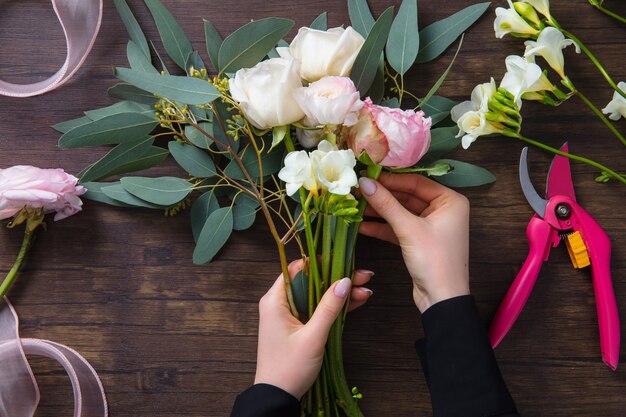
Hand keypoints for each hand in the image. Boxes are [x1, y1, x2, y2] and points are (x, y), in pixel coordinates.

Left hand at [254, 260, 373, 398]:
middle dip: (337, 278)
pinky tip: (356, 301)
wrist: (277, 397)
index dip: (320, 262)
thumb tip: (344, 281)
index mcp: (275, 300)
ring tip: (366, 288)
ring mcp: (290, 315)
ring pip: (317, 295)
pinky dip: (335, 307)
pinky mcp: (299, 326)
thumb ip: (328, 308)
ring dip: (340, 293)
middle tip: (362, 276)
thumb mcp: (312, 337)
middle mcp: (280, 303)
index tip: (342, 260)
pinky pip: (318, 309)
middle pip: (311, 281)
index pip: (297, 269)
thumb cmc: (289, 367)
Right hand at [358, 173, 469, 312]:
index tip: (368, 176)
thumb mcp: (408, 229)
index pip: (416, 182)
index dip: (391, 179)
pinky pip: (399, 227)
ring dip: (379, 211)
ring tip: (355, 206)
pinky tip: (362, 225)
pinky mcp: (419, 241)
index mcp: (450, 201)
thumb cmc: (435, 260)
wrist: (442, 299)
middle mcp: (443, 210)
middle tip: (358, 190)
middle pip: (407, 196)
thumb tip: (364, 183)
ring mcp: (431, 226)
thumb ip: (386, 204)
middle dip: (383, 196)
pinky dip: (382, 227)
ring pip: (401, 212)